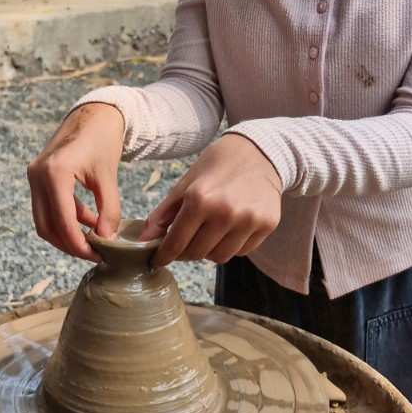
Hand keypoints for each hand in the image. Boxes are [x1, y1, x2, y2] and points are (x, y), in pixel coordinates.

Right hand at [28, 104, 124, 259]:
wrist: (94, 115)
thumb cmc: (102, 140)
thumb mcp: (108, 176)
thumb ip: (109, 209)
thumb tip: (106, 239)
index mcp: (55, 173)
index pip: (62, 222)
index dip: (79, 244)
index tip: (98, 255)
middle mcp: (38, 175)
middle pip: (46, 226)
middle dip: (69, 244)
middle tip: (94, 253)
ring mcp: (34, 176)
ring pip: (43, 220)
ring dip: (66, 234)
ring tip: (93, 239)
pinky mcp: (38, 177)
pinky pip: (47, 207)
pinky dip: (65, 219)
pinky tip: (89, 221)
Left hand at [140, 136, 281, 266]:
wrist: (260, 152)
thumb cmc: (218, 165)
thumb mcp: (187, 183)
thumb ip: (164, 213)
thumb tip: (144, 239)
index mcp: (200, 199)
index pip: (176, 243)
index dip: (164, 256)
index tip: (158, 260)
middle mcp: (226, 212)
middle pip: (197, 254)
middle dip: (185, 253)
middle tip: (183, 244)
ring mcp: (249, 220)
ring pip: (220, 257)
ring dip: (208, 251)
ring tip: (207, 234)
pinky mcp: (267, 225)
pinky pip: (242, 251)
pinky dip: (230, 246)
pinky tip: (229, 230)